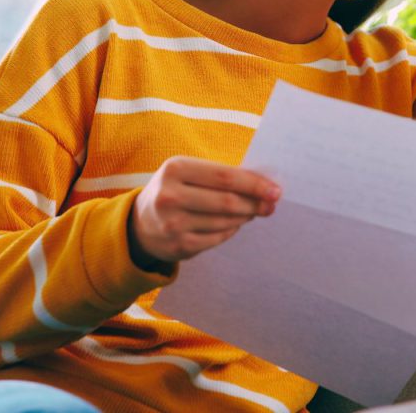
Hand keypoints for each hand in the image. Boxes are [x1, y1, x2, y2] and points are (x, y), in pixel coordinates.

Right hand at [128, 155, 280, 268]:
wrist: (140, 223)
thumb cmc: (175, 190)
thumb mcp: (187, 173)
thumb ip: (220, 175)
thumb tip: (264, 184)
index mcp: (175, 169)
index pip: (225, 177)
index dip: (254, 184)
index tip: (275, 189)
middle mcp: (170, 196)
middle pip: (227, 201)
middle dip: (255, 203)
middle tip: (272, 204)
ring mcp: (173, 224)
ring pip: (225, 221)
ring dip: (245, 216)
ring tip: (254, 211)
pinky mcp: (179, 246)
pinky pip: (218, 238)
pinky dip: (232, 230)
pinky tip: (236, 224)